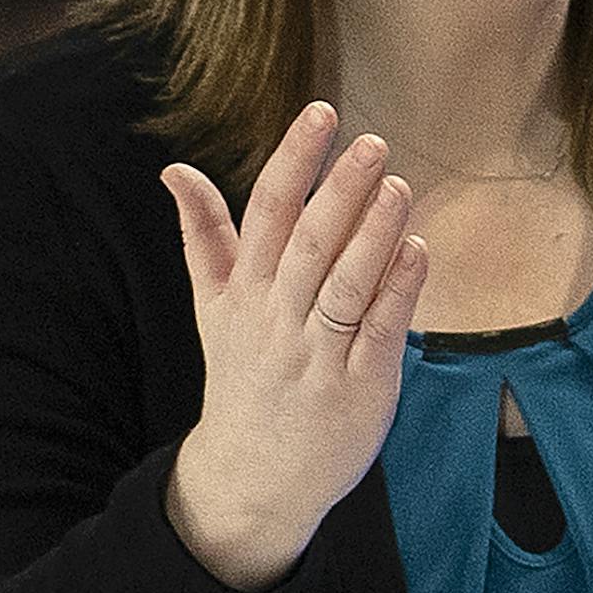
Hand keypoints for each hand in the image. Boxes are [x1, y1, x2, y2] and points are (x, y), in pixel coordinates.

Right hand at [159, 101, 426, 587]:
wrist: (252, 479)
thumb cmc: (242, 378)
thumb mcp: (212, 309)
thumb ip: (203, 237)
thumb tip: (174, 169)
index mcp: (244, 293)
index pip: (267, 212)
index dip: (294, 160)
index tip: (321, 113)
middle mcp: (277, 320)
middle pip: (309, 244)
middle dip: (340, 190)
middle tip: (373, 143)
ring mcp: (317, 356)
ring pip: (345, 286)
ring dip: (373, 234)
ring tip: (399, 185)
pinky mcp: (357, 389)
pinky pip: (377, 333)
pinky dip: (397, 291)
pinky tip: (418, 250)